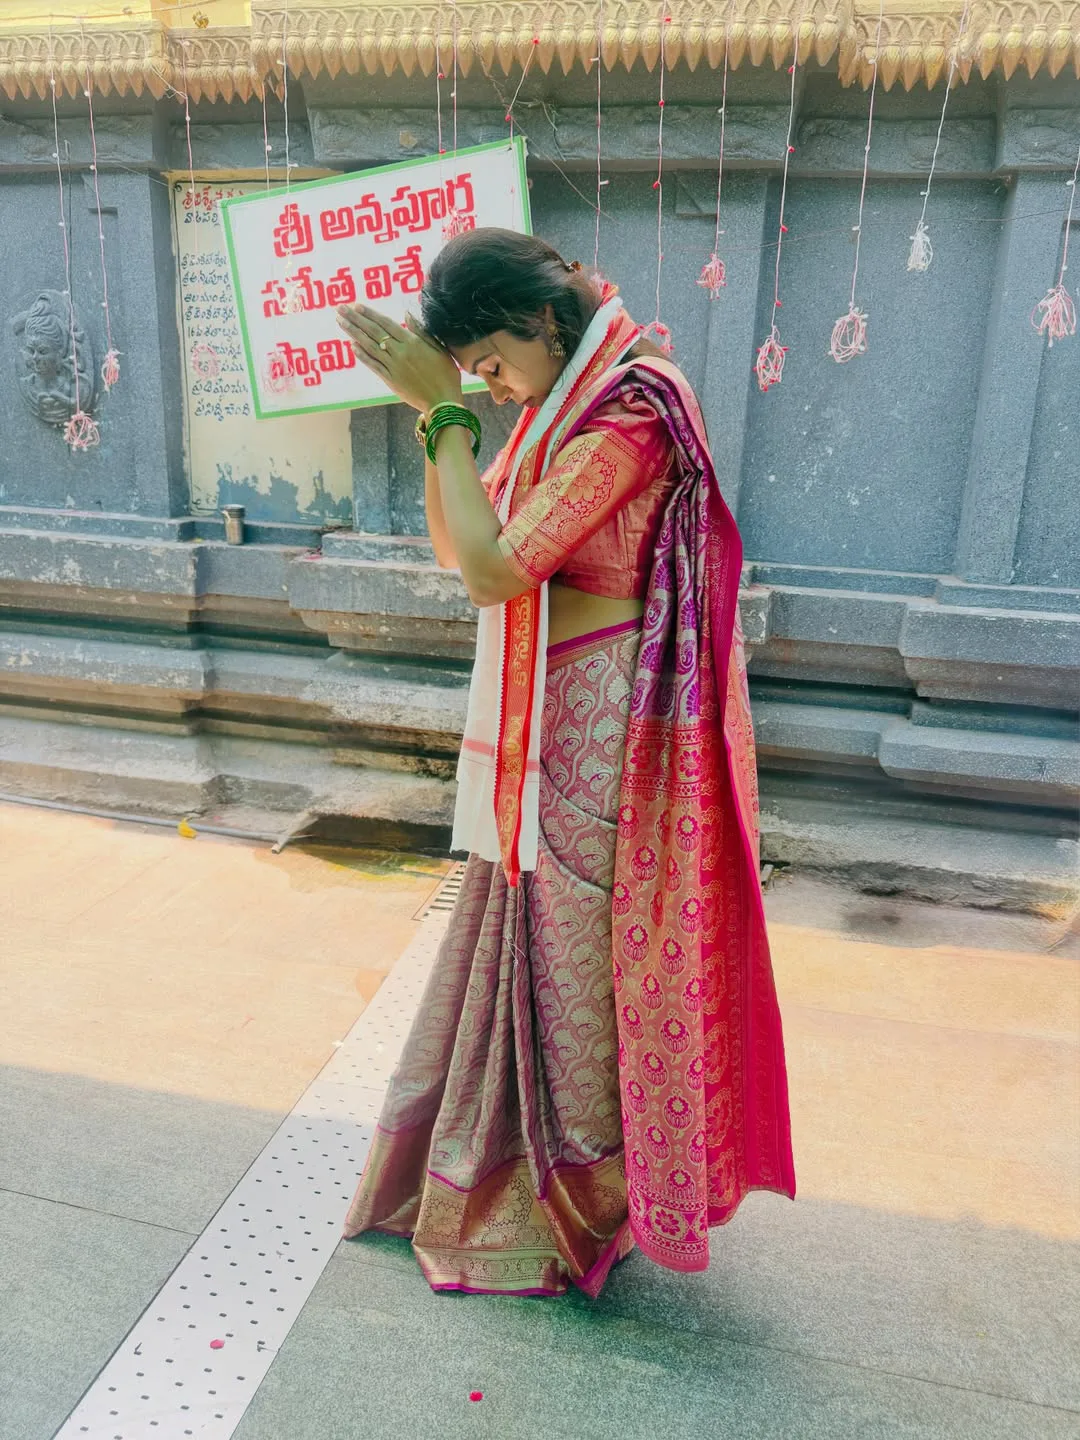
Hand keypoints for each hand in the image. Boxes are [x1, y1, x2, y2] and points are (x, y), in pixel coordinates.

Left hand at [335, 303, 462, 412]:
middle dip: (355, 319)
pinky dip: (362, 355)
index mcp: (412, 342)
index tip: (356, 305)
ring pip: (369, 346)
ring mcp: (393, 367)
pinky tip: (352, 346)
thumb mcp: (440, 349)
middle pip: (373, 332)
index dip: (370, 314)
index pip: (386, 323)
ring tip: (340, 322)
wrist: (443, 401)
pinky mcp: (390, 380)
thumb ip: (422, 331)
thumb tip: (407, 313)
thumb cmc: (446, 375)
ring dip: (353, 333)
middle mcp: (400, 352)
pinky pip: (373, 365)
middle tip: (340, 308)